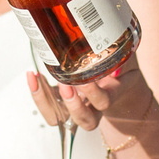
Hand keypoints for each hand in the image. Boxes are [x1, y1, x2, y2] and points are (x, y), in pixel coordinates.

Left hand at [25, 61, 148, 144]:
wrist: (119, 85)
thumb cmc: (120, 69)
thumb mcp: (125, 59)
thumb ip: (121, 50)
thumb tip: (112, 38)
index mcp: (110, 95)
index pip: (104, 102)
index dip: (94, 94)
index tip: (87, 78)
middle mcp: (94, 108)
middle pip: (85, 120)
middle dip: (73, 104)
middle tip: (65, 84)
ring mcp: (76, 109)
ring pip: (60, 119)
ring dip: (47, 102)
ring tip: (38, 79)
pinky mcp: (61, 105)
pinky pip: (48, 110)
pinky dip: (37, 94)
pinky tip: (33, 76)